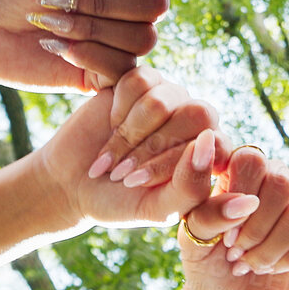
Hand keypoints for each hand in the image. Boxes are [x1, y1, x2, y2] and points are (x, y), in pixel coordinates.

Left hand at [0, 0, 170, 91]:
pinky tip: (58, 47)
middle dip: (102, 0)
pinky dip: (89, 55)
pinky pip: (123, 68)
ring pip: (143, 38)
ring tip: (52, 23)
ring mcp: (124, 44)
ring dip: (92, 27)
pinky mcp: (108, 76)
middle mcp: (135, 10)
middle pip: (156, 4)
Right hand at [32, 69, 223, 231]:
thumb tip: (207, 141)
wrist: (72, 184)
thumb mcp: (157, 208)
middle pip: (197, 114)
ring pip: (162, 100)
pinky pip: (139, 82)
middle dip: (151, 147)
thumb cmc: (120, 201)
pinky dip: (118, 109)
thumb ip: (191, 186)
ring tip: (113, 156)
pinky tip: (112, 125)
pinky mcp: (145, 81)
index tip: (136, 183)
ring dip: (129, 133)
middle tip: (122, 173)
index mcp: (212, 154)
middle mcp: (198, 122)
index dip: (173, 163)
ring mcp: (172, 98)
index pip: (216, 145)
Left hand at [178, 145, 288, 289]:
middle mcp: (271, 178)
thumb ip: (208, 214)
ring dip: (271, 248)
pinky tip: (272, 267)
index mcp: (237, 171)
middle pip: (281, 182)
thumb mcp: (192, 239)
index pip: (251, 159)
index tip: (225, 235)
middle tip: (235, 252)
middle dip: (257, 228)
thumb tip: (246, 202)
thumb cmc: (205, 262)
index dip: (240, 196)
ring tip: (250, 263)